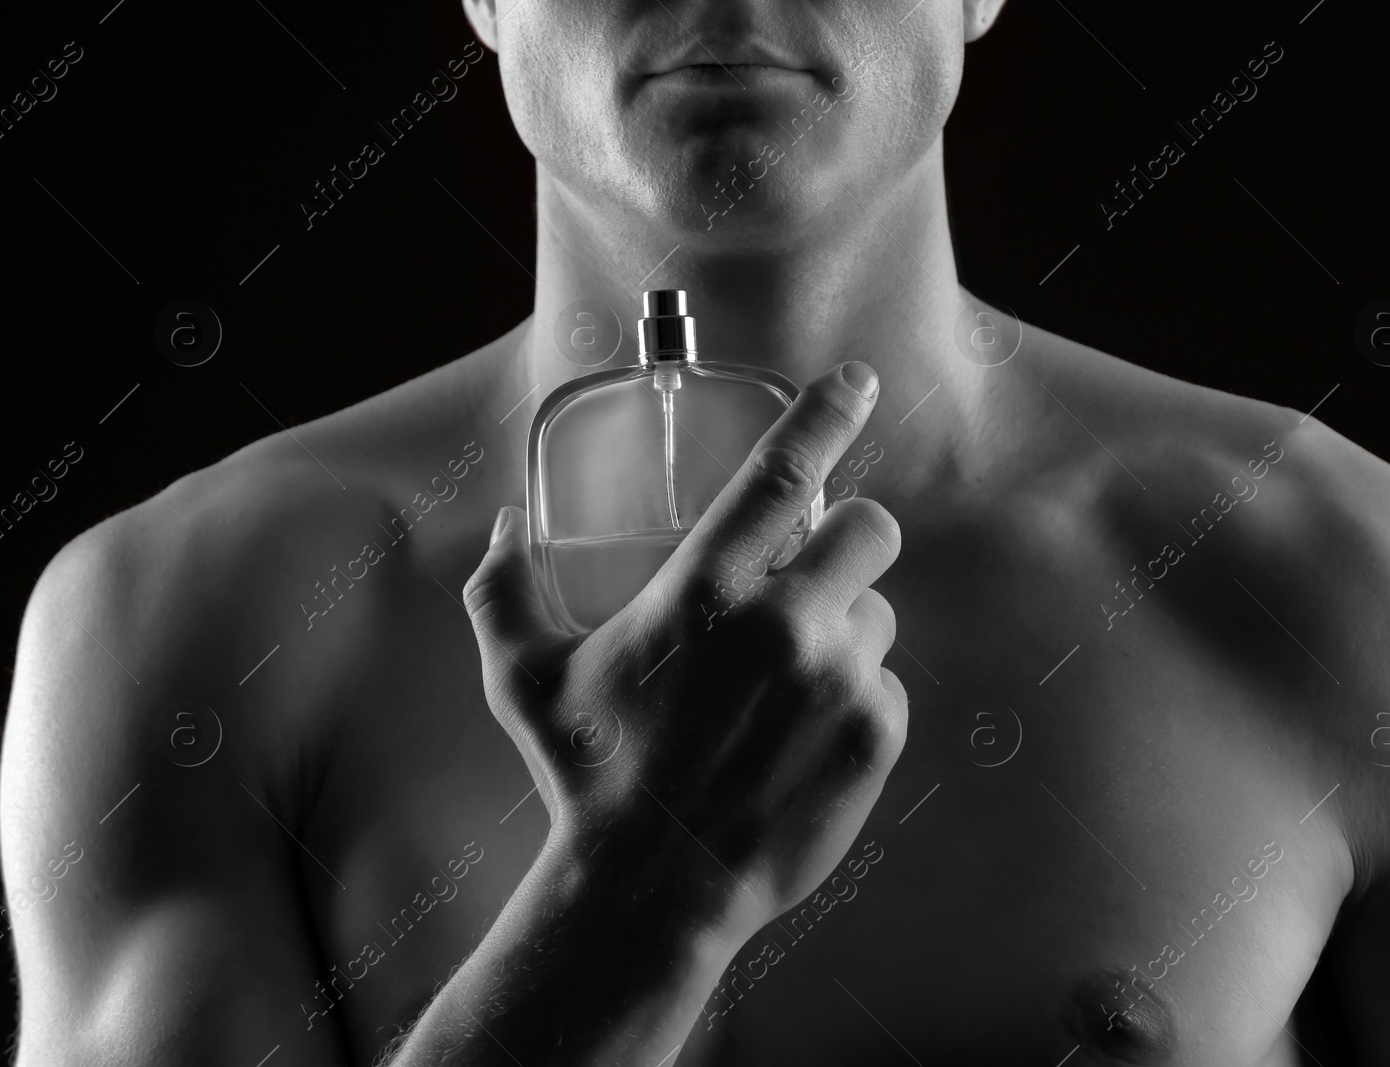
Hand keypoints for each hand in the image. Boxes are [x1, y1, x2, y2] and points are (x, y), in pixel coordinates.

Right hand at [463, 361, 905, 945]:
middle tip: (810, 579)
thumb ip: (502, 591)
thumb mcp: (522, 679)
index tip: (857, 381)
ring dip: (844, 629)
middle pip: (871, 529)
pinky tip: (802, 738)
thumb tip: (503, 529)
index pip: (783, 472)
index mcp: (703, 591)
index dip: (826, 413)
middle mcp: (783, 623)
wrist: (651, 891)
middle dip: (849, 541)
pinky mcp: (876, 734)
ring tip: (786, 686)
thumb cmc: (586, 779)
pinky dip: (856, 699)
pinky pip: (887, 684)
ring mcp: (838, 680)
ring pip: (878, 613)